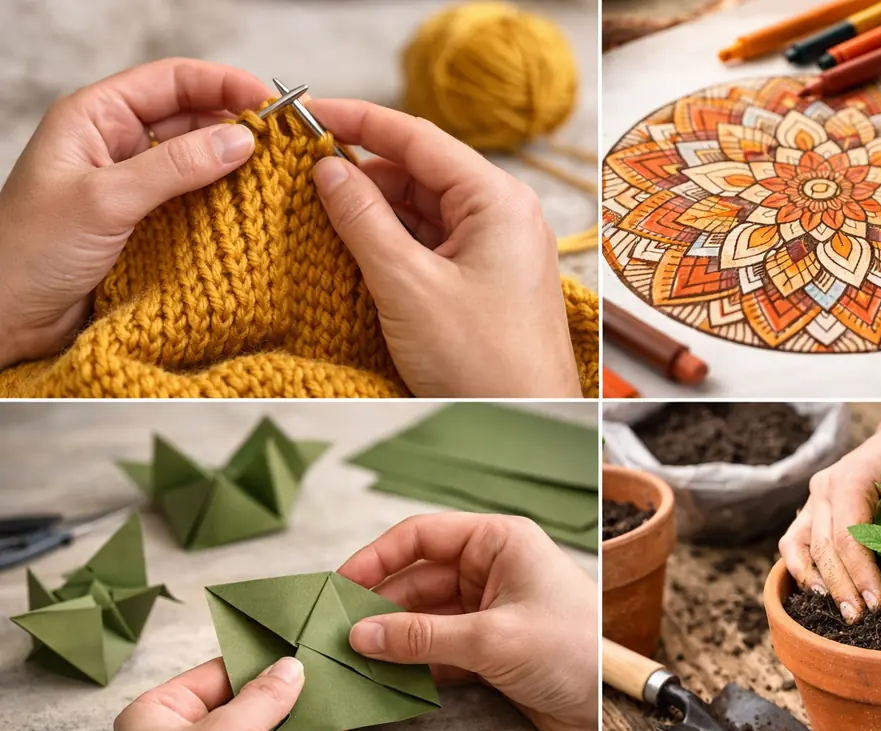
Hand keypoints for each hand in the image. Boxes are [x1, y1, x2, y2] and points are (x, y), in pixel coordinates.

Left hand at [0, 58, 269, 369]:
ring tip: (281, 177)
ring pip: (199, 162)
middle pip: (192, 118)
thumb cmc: (29, 252)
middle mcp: (118, 145)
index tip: (271, 102)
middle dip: (239, 125)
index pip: (172, 81)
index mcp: (96, 118)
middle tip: (288, 143)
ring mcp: (135, 186)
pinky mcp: (149, 225)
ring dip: (237, 168)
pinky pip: (197, 204)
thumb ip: (176, 167)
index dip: (224, 84)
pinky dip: (227, 205)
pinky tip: (253, 211)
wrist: (9, 320)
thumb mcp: (105, 200)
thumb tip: (242, 139)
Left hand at [114, 657, 347, 730]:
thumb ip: (264, 696)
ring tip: (335, 700)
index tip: (293, 647)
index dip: (255, 661)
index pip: (213, 674)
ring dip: (299, 724)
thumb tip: (290, 668)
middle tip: (320, 670)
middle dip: (282, 694)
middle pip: (241, 707)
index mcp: (157, 717)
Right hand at [304, 99, 581, 397]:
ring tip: (320, 214)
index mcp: (497, 200)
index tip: (306, 112)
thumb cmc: (483, 363)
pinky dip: (396, 242)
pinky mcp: (490, 279)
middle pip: (421, 171)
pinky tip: (357, 250)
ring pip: (425, 209)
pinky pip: (435, 243)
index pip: (418, 137)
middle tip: (303, 174)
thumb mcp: (407, 285)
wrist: (530, 422)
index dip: (357, 120)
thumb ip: (362, 219)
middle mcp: (505, 214)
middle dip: (363, 170)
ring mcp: (500, 247)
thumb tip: (326, 169)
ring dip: (376, 210)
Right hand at [338, 513, 597, 730]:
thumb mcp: (492, 639)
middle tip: (336, 630)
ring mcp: (490, 611)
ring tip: (353, 657)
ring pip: (425, 617)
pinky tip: (386, 676)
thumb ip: (422, 636)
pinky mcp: (490, 650)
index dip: (377, 558)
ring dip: (392, 638)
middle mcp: (492, 570)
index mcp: (499, 543)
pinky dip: (413, 662)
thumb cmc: (575, 650)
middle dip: (378, 605)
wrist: (615, 704)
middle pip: (417, 579)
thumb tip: (362, 633)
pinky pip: (438, 649)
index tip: (339, 584)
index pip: (423, 536)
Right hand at [779, 405, 880, 622]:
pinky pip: (795, 542)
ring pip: (798, 546)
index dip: (861, 573)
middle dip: (840, 586)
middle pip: (822, 546)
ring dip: (814, 580)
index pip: (848, 536)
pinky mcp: (811, 509)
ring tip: (835, 609)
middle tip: (858, 618)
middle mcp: (824, 488)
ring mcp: (813, 498)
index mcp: (852, 478)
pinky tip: (820, 591)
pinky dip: (802, 568)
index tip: (878, 603)